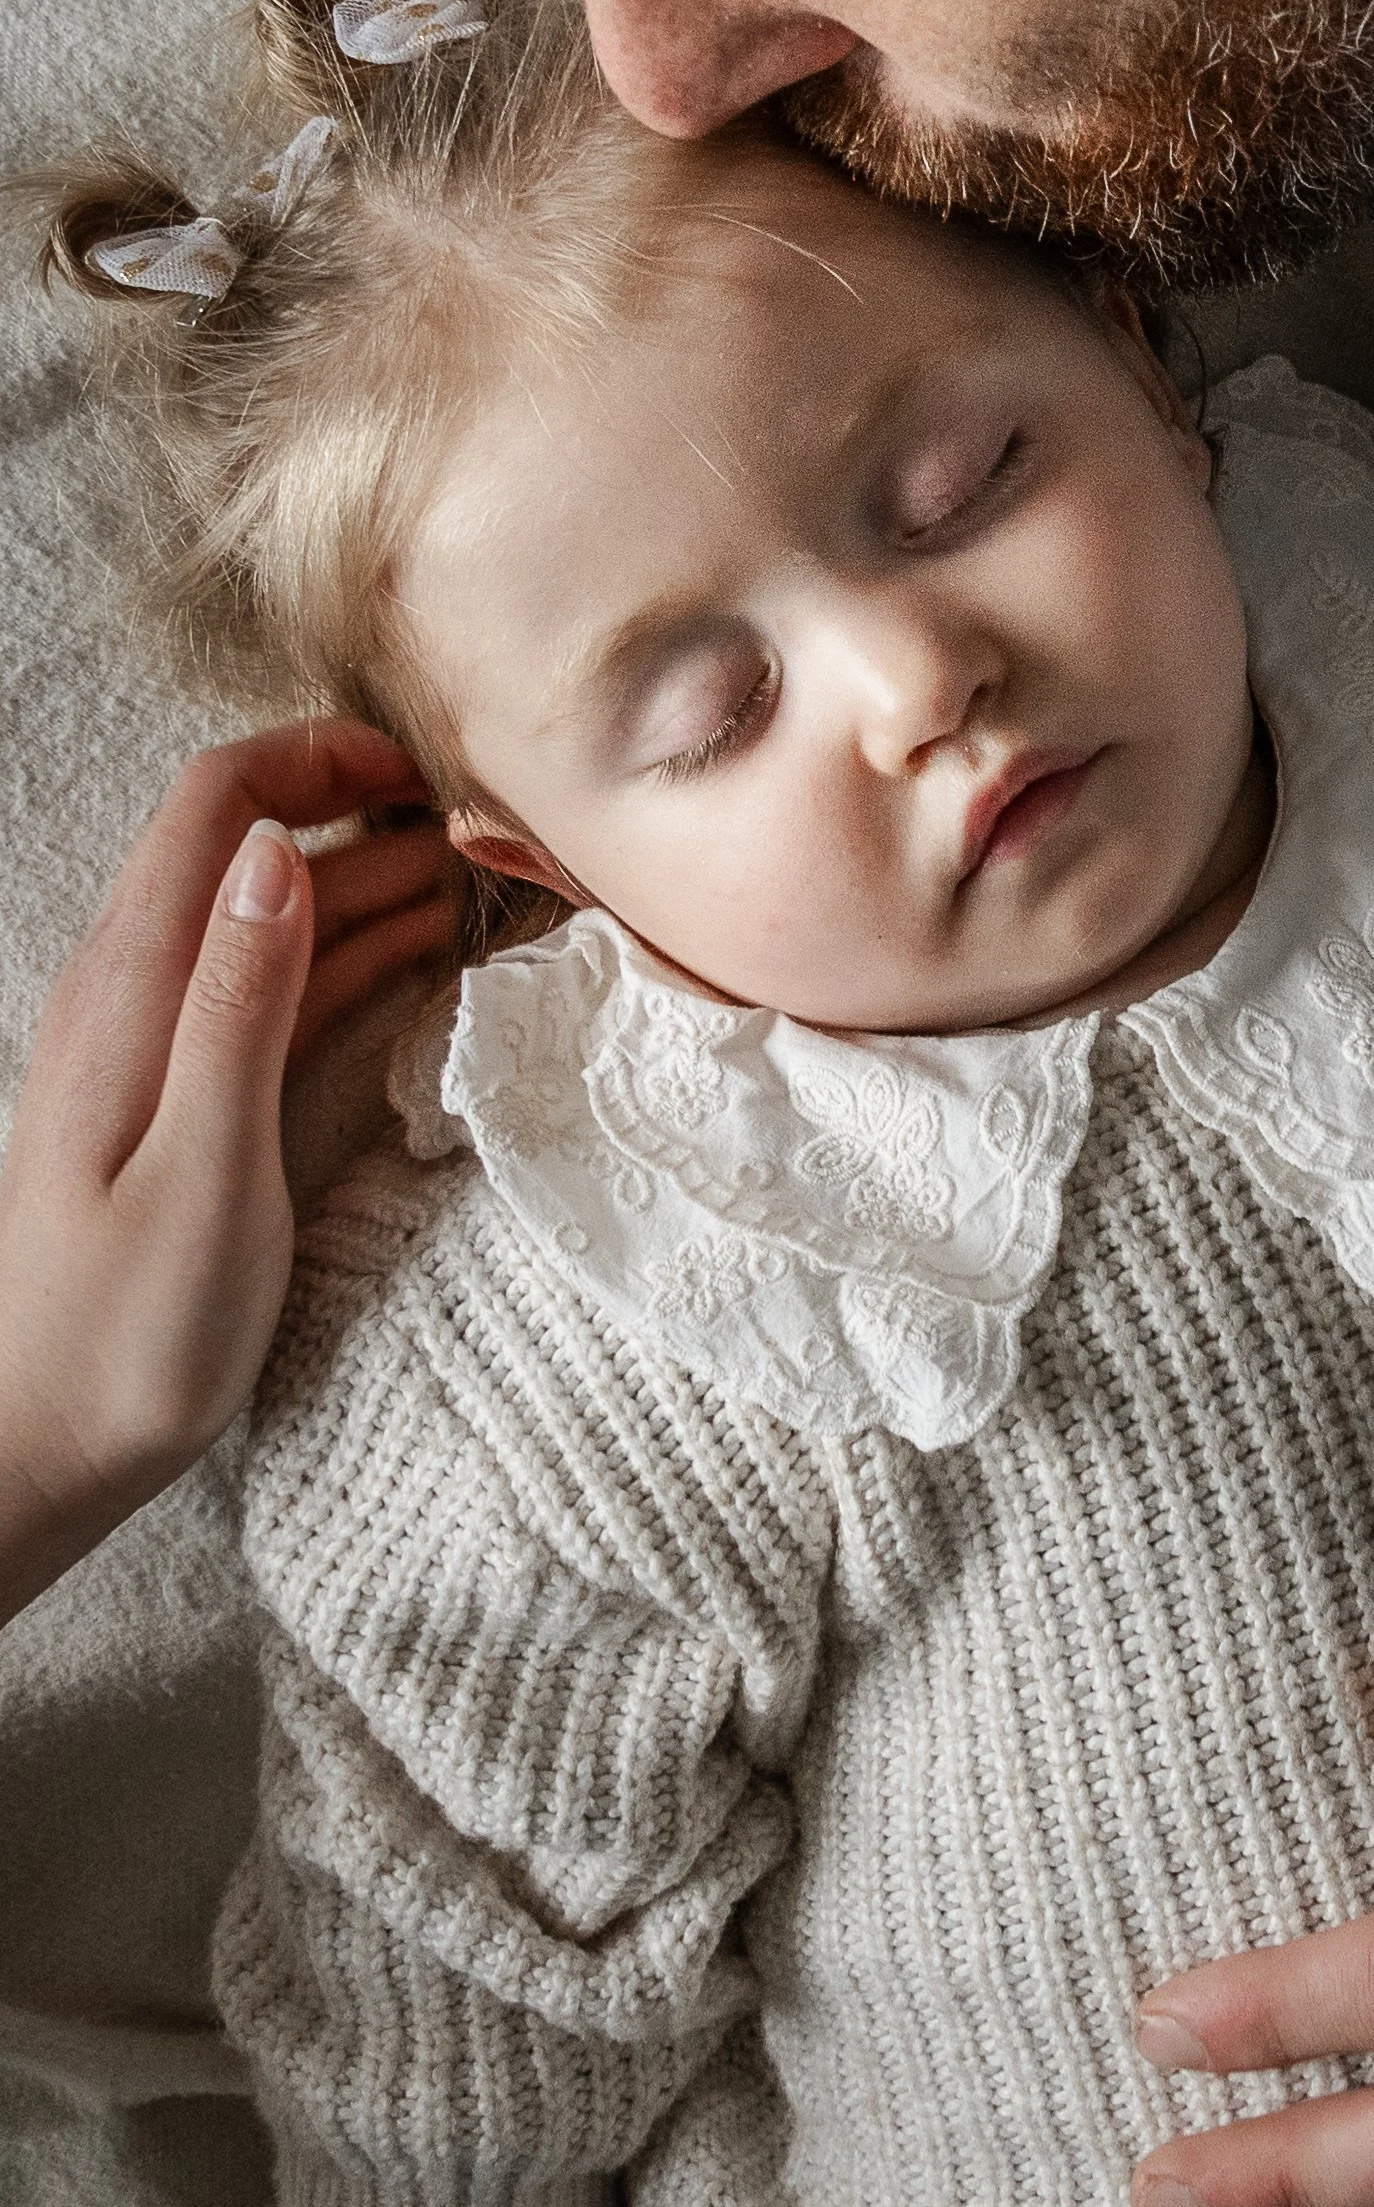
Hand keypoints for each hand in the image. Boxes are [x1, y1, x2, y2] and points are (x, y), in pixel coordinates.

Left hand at [0, 720, 457, 1623]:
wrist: (37, 1448)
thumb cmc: (119, 1333)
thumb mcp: (203, 1168)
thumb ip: (237, 1002)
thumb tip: (278, 851)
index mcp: (132, 986)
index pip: (218, 799)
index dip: (322, 757)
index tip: (432, 778)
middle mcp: (135, 988)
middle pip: (254, 842)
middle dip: (371, 816)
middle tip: (495, 844)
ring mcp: (156, 1036)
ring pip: (272, 913)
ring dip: (374, 886)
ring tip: (484, 891)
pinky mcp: (181, 1088)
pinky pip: (273, 984)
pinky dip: (352, 956)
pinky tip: (424, 962)